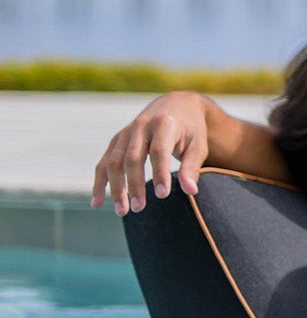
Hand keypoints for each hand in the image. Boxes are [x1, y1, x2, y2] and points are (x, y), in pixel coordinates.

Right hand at [93, 92, 209, 215]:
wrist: (175, 106)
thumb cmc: (190, 130)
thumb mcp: (197, 146)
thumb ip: (192, 167)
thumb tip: (190, 192)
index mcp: (164, 124)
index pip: (158, 151)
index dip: (160, 173)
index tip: (163, 195)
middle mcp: (141, 126)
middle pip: (132, 158)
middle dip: (134, 185)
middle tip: (139, 209)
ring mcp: (125, 133)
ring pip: (113, 161)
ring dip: (115, 187)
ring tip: (122, 211)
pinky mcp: (117, 141)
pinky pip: (104, 162)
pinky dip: (100, 182)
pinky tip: (98, 202)